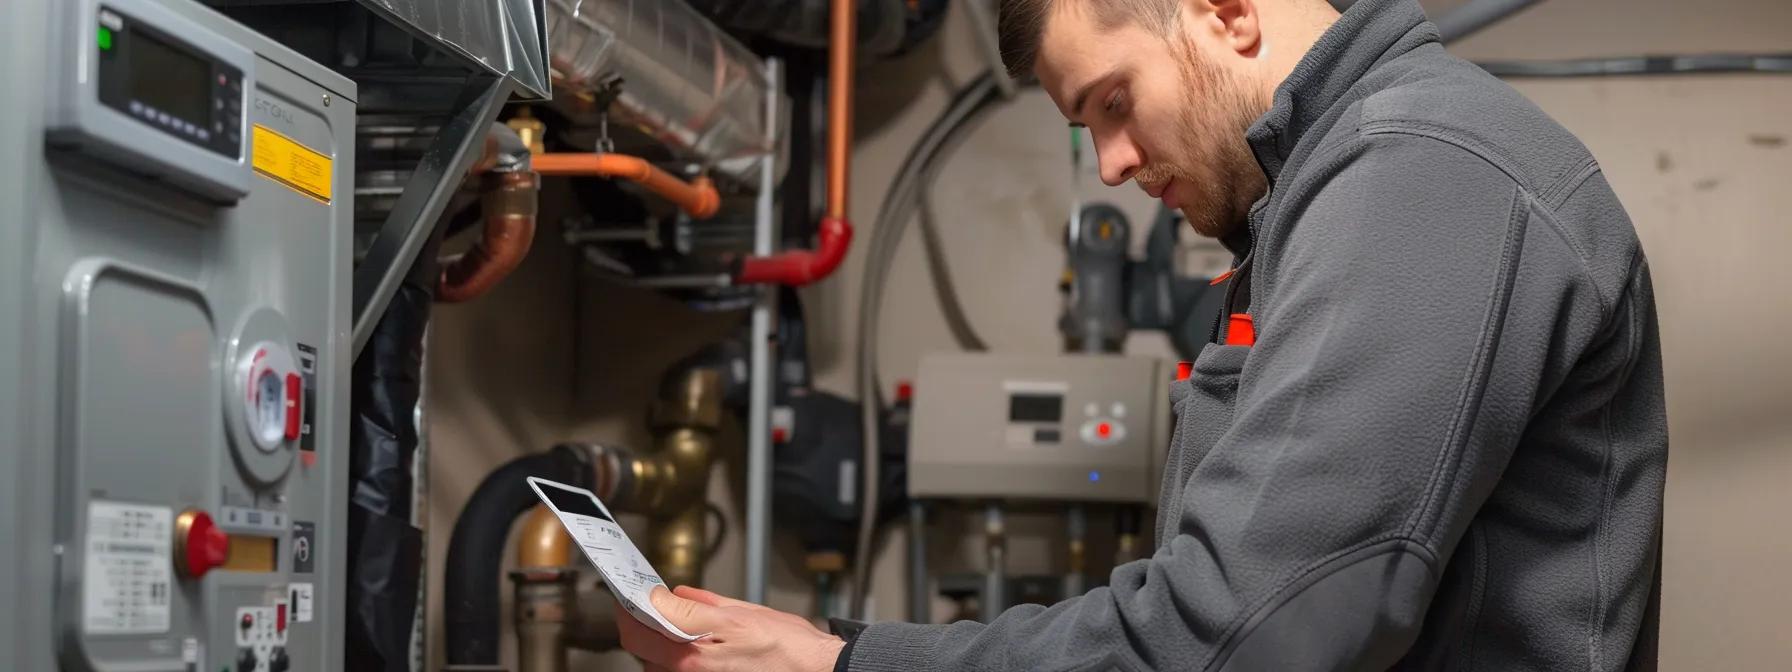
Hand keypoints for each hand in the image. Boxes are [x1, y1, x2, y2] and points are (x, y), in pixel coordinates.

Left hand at [617, 585, 845, 671]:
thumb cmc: (789, 650)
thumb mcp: (741, 613)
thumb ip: (697, 605)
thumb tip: (671, 596)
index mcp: (692, 657)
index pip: (635, 633)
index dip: (628, 610)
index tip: (630, 596)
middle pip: (645, 652)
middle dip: (647, 627)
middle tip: (657, 606)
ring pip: (661, 665)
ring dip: (663, 645)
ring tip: (684, 628)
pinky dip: (681, 657)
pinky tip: (701, 646)